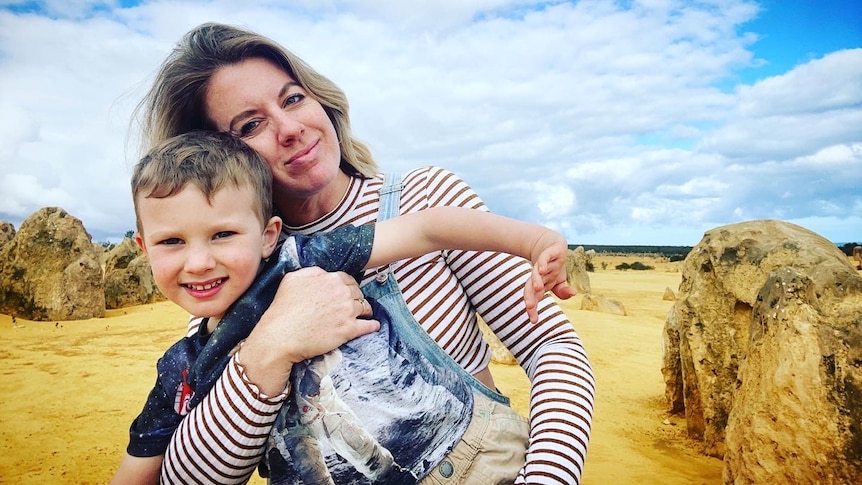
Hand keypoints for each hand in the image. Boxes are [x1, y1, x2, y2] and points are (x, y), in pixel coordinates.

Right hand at [238, 267, 378, 394]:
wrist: (281, 336)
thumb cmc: (283, 310)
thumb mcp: (292, 280)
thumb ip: (311, 272)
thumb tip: (321, 273)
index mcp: (329, 279)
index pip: (346, 279)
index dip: (346, 286)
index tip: (345, 292)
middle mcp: (341, 292)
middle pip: (357, 292)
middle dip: (355, 298)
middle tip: (352, 304)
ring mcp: (347, 311)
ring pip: (365, 307)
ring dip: (365, 310)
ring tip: (364, 314)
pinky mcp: (349, 329)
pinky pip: (368, 325)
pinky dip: (372, 325)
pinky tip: (373, 326)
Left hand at [524, 231, 576, 322]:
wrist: (548, 243)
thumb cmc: (552, 265)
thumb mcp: (559, 280)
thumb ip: (562, 291)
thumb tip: (573, 293)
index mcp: (540, 284)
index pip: (534, 298)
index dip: (533, 309)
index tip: (534, 321)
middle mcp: (539, 276)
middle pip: (531, 288)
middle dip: (531, 297)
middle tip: (530, 307)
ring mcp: (542, 264)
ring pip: (537, 273)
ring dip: (537, 280)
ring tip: (538, 288)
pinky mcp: (547, 252)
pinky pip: (544, 258)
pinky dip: (542, 263)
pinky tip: (542, 269)